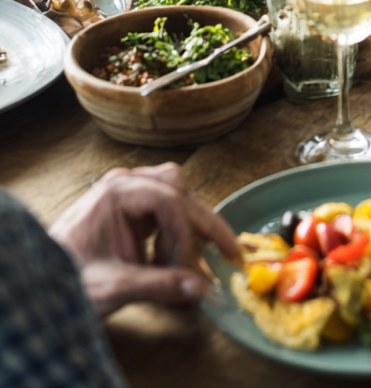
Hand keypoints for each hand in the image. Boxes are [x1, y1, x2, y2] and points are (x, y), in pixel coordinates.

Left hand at [48, 162, 238, 317]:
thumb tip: (199, 288)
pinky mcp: (130, 203)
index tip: (186, 268)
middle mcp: (125, 182)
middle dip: (203, 226)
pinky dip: (174, 230)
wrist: (40, 280)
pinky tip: (163, 257)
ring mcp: (127, 190)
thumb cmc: (67, 279)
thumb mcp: (113, 287)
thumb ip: (158, 285)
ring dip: (186, 227)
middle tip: (230, 252)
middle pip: (180, 192)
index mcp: (117, 192)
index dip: (184, 235)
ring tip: (179, 261)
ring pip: (178, 194)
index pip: (169, 201)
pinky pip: (167, 206)